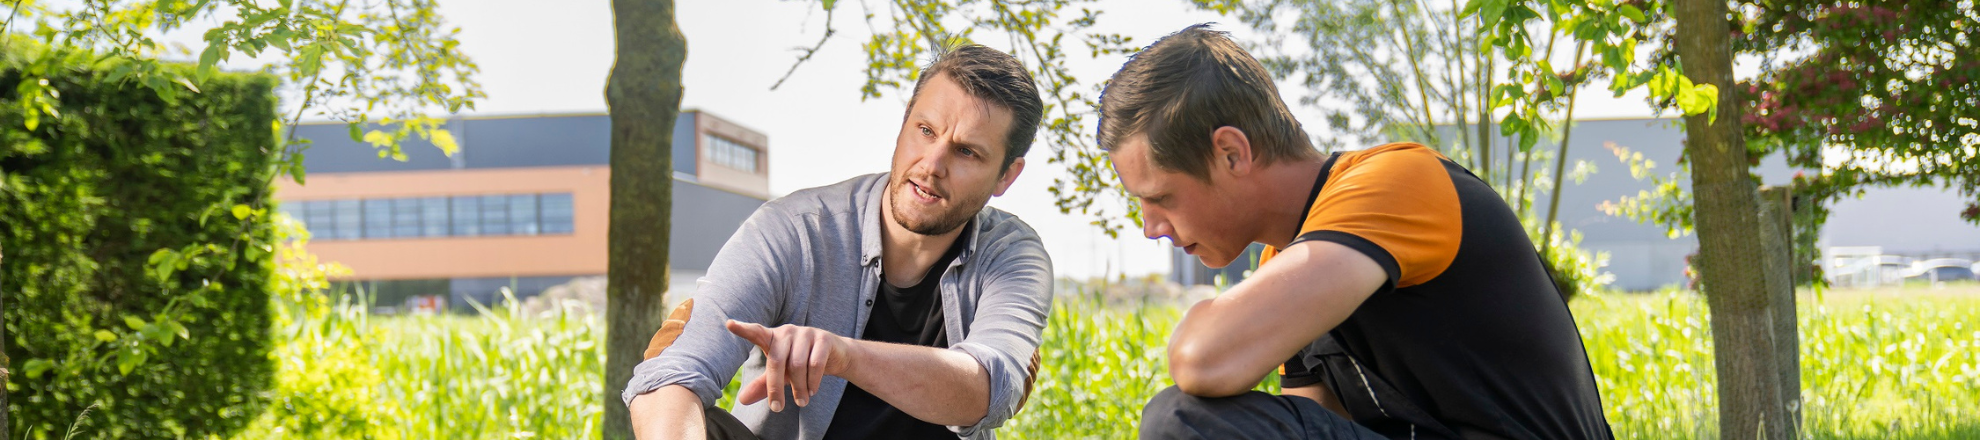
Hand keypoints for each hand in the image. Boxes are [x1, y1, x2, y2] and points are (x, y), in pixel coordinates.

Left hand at [725, 320, 854, 411]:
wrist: (836, 356)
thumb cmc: (801, 363)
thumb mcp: (781, 374)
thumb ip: (763, 384)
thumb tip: (743, 400)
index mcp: (774, 337)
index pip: (756, 332)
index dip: (743, 329)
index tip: (729, 324)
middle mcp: (787, 332)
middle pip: (776, 360)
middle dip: (775, 387)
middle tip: (777, 408)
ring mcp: (806, 333)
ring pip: (797, 365)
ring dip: (798, 388)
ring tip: (801, 401)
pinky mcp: (823, 338)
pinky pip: (815, 363)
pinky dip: (812, 381)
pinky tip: (812, 391)